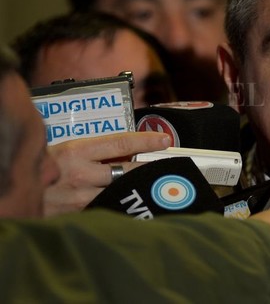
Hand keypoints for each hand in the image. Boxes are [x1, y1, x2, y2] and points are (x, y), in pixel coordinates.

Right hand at [45, 132, 170, 215]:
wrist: (11, 193)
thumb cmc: (38, 168)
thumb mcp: (59, 150)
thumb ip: (88, 150)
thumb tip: (121, 147)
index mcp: (75, 151)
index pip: (120, 143)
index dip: (146, 140)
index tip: (165, 140)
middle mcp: (80, 174)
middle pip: (127, 170)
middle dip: (149, 168)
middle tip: (166, 165)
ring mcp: (79, 198)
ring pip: (120, 191)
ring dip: (137, 188)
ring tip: (153, 185)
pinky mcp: (77, 216)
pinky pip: (107, 208)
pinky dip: (120, 204)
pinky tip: (132, 202)